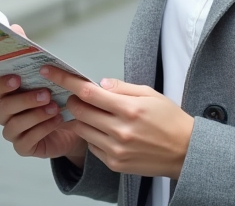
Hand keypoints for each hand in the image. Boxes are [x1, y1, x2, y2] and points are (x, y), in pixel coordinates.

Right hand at [0, 25, 86, 166]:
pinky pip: (26, 141)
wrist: (74, 123)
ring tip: (55, 108)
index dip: (2, 83)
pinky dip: (42, 130)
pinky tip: (57, 121)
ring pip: (14, 125)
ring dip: (35, 115)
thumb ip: (29, 51)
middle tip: (45, 94)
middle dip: (24, 100)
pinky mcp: (24, 147)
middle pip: (3, 108)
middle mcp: (6, 113)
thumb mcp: (47, 72)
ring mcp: (13, 131)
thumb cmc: (56, 93)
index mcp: (8, 93)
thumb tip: (14, 27)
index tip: (18, 77)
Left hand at [42, 66, 193, 178]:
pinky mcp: (114, 163)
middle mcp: (120, 130)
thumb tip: (100, 84)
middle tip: (79, 96)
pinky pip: (91, 146)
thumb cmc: (170, 120)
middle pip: (79, 111)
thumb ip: (122, 88)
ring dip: (82, 118)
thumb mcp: (150, 94)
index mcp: (129, 109)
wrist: (185, 152)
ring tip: (95, 114)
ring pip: (82, 129)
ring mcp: (116, 149)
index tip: (49, 71)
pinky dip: (93, 135)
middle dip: (73, 100)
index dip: (65, 80)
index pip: (87, 92)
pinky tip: (106, 131)